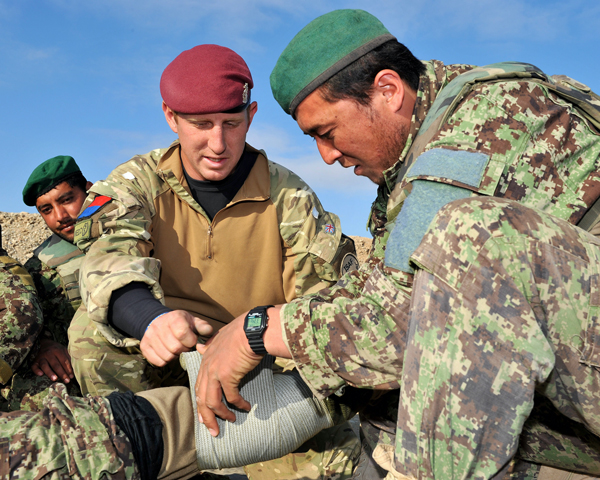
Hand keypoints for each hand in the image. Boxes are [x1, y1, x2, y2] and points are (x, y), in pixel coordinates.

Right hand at [31, 339, 73, 382]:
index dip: (68, 369)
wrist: (44, 343)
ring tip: (55, 379)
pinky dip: (36, 370)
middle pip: (56, 364)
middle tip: (66, 381)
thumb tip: (74, 369)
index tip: (71, 376)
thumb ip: (68, 358)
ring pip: (45, 365)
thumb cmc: (56, 349)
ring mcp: (41, 357)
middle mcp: (49, 353)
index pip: (64, 361)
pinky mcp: (34, 361)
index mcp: (58, 350)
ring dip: (49, 372)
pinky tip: (40, 374)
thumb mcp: (64, 350)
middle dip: (62, 373)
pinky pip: (34, 366)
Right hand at [140, 310, 212, 366]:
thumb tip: (209, 331)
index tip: (192, 341)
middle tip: (184, 346)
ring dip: (175, 356)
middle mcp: (159, 325)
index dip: (190, 341)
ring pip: (166, 356)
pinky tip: (168, 352)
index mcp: (174, 317)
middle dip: (183, 350)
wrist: (159, 322)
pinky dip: (165, 361)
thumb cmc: (181, 324)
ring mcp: (150, 336)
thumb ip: (202, 326)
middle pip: (175, 347)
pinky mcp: (144, 347)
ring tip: (176, 349)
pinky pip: (158, 362)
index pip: (182, 333)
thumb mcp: (192, 321)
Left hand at [195, 306, 290, 435]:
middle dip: (207, 417)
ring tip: (231, 420)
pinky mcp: (227, 376)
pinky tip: (246, 407)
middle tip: (213, 430)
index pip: (199, 386)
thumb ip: (210, 344)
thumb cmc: (242, 331)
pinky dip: (238, 404)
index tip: (205, 416)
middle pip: (201, 398)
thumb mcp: (220, 336)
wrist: (252, 329)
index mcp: (206, 359)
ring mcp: (215, 372)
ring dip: (221, 415)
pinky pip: (231, 397)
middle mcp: (207, 366)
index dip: (201, 402)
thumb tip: (200, 347)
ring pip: (212, 402)